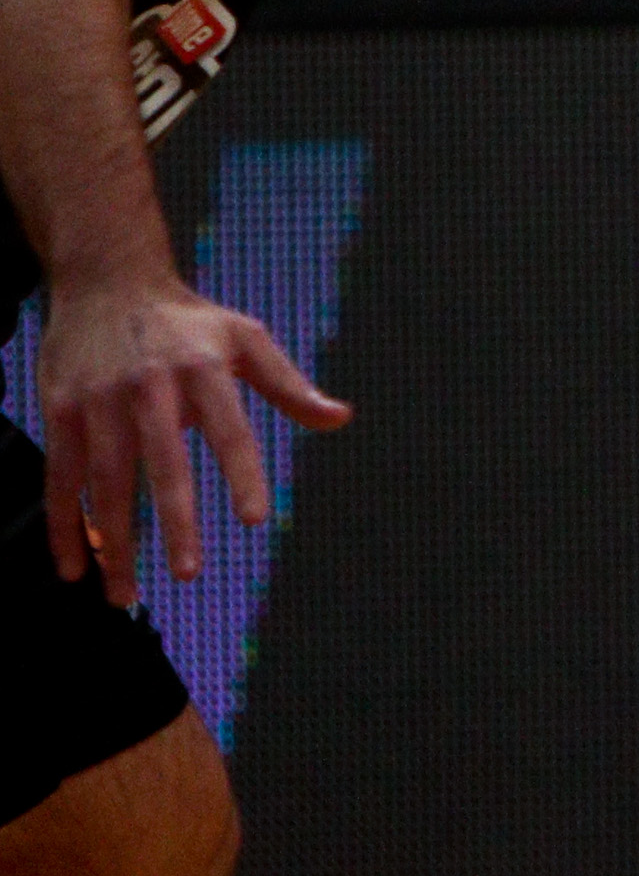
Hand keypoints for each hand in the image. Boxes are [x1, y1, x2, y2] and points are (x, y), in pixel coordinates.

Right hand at [39, 268, 349, 602]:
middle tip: (187, 573)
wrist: (107, 280)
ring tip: (126, 595)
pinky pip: (59, 477)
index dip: (243, 472)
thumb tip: (341, 418)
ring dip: (113, 540)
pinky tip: (74, 567)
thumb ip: (289, 385)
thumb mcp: (245, 338)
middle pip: (163, 462)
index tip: (257, 519)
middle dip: (174, 520)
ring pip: (105, 481)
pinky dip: (64, 525)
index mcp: (205, 369)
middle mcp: (151, 386)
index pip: (230, 428)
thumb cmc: (188, 321)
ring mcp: (100, 399)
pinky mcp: (60, 410)